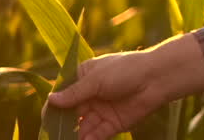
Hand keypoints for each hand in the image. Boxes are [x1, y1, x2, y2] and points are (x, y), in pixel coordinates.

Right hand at [45, 34, 203, 139]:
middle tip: (54, 135)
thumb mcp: (96, 79)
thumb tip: (51, 100)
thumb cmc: (126, 70)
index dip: (53, 106)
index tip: (46, 119)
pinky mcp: (113, 123)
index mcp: (84, 77)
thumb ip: (74, 93)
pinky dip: (90, 139)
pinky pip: (97, 134)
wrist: (157, 78)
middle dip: (62, 125)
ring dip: (75, 136)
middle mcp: (91, 95)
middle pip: (70, 114)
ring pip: (83, 127)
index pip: (63, 94)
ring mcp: (101, 110)